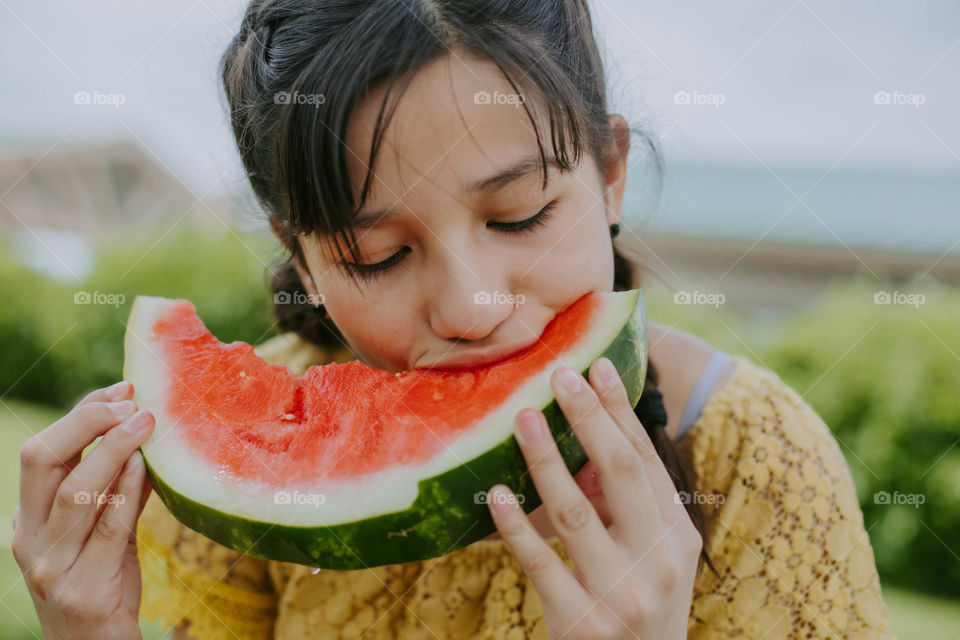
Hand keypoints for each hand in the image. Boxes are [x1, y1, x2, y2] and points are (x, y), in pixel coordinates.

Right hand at [12, 381, 155, 639]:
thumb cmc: (103, 586)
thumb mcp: (105, 533)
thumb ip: (121, 491)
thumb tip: (147, 439)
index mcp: (29, 518)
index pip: (43, 451)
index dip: (81, 414)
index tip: (121, 389)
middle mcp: (30, 537)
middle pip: (42, 459)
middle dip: (86, 421)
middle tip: (131, 402)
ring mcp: (52, 564)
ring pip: (75, 490)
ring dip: (113, 449)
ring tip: (145, 423)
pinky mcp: (82, 588)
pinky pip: (107, 527)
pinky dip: (126, 491)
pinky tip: (145, 466)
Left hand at [486, 357, 701, 639]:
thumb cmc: (640, 605)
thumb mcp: (651, 557)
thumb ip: (627, 505)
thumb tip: (587, 440)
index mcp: (676, 536)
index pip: (646, 460)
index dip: (621, 411)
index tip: (598, 367)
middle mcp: (656, 561)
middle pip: (620, 472)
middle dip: (590, 418)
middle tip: (560, 376)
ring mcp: (619, 592)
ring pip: (574, 511)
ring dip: (545, 460)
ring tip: (521, 419)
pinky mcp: (581, 621)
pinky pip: (541, 563)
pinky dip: (516, 526)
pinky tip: (496, 494)